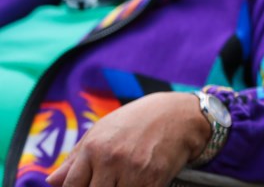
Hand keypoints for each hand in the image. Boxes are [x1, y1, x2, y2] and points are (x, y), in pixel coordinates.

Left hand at [46, 92, 210, 186]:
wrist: (180, 114)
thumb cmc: (138, 121)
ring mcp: (133, 171)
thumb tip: (51, 182)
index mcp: (94, 147)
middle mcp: (111, 159)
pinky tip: (139, 182)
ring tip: (123, 181)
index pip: (72, 186)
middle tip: (109, 183)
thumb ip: (76, 158)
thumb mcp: (103, 130)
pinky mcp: (154, 179)